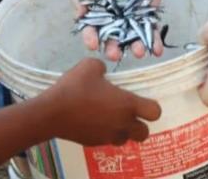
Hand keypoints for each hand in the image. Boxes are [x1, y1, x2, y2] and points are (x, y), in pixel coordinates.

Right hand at [44, 58, 161, 145]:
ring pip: (126, 139)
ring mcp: (109, 135)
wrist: (52, 112)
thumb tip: (103, 71)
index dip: (150, 106)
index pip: (155, 112)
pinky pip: (107, 140)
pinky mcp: (95, 142)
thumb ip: (102, 67)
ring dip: (122, 130)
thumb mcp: (88, 66)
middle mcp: (123, 123)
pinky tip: (91, 122)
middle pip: (144, 132)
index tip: (139, 101)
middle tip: (126, 113)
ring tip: (108, 119)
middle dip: (139, 124)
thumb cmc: (74, 88)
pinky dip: (104, 132)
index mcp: (127, 105)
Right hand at [73, 0, 169, 59]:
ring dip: (134, 48)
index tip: (92, 44)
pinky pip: (152, 33)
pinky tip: (156, 51)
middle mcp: (114, 18)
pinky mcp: (149, 17)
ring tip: (138, 52)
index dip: (90, 37)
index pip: (92, 28)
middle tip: (114, 55)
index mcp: (99, 10)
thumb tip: (79, 14)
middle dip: (112, 49)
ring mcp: (132, 19)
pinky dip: (154, 43)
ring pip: (132, 39)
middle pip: (112, 38)